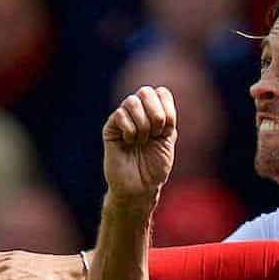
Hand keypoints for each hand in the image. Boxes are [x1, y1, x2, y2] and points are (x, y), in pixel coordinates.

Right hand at [102, 86, 176, 202]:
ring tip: (142, 140)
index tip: (167, 129)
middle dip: (156, 113)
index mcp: (155, 114)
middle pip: (145, 91)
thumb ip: (167, 118)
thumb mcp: (168, 141)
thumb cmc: (155, 167)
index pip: (161, 92)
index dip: (167, 108)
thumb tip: (160, 95)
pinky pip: (119, 115)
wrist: (140, 187)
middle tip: (155, 133)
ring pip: (132, 101)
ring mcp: (123, 120)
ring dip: (143, 123)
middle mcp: (138, 114)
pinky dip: (130, 129)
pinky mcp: (110, 129)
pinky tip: (129, 142)